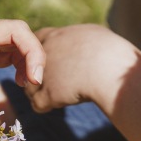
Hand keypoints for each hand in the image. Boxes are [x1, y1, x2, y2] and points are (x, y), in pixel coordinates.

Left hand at [23, 24, 137, 112]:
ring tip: (57, 96)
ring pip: (29, 86)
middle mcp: (45, 53)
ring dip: (39, 92)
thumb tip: (85, 44)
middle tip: (45, 80)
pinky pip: (37, 104)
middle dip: (34, 72)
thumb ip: (82, 39)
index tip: (52, 60)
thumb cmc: (112, 51)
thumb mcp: (95, 34)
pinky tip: (56, 105)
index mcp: (57, 35)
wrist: (112, 68)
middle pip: (28, 64)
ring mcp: (44, 74)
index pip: (37, 40)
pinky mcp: (49, 94)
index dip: (40, 51)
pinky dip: (45, 106)